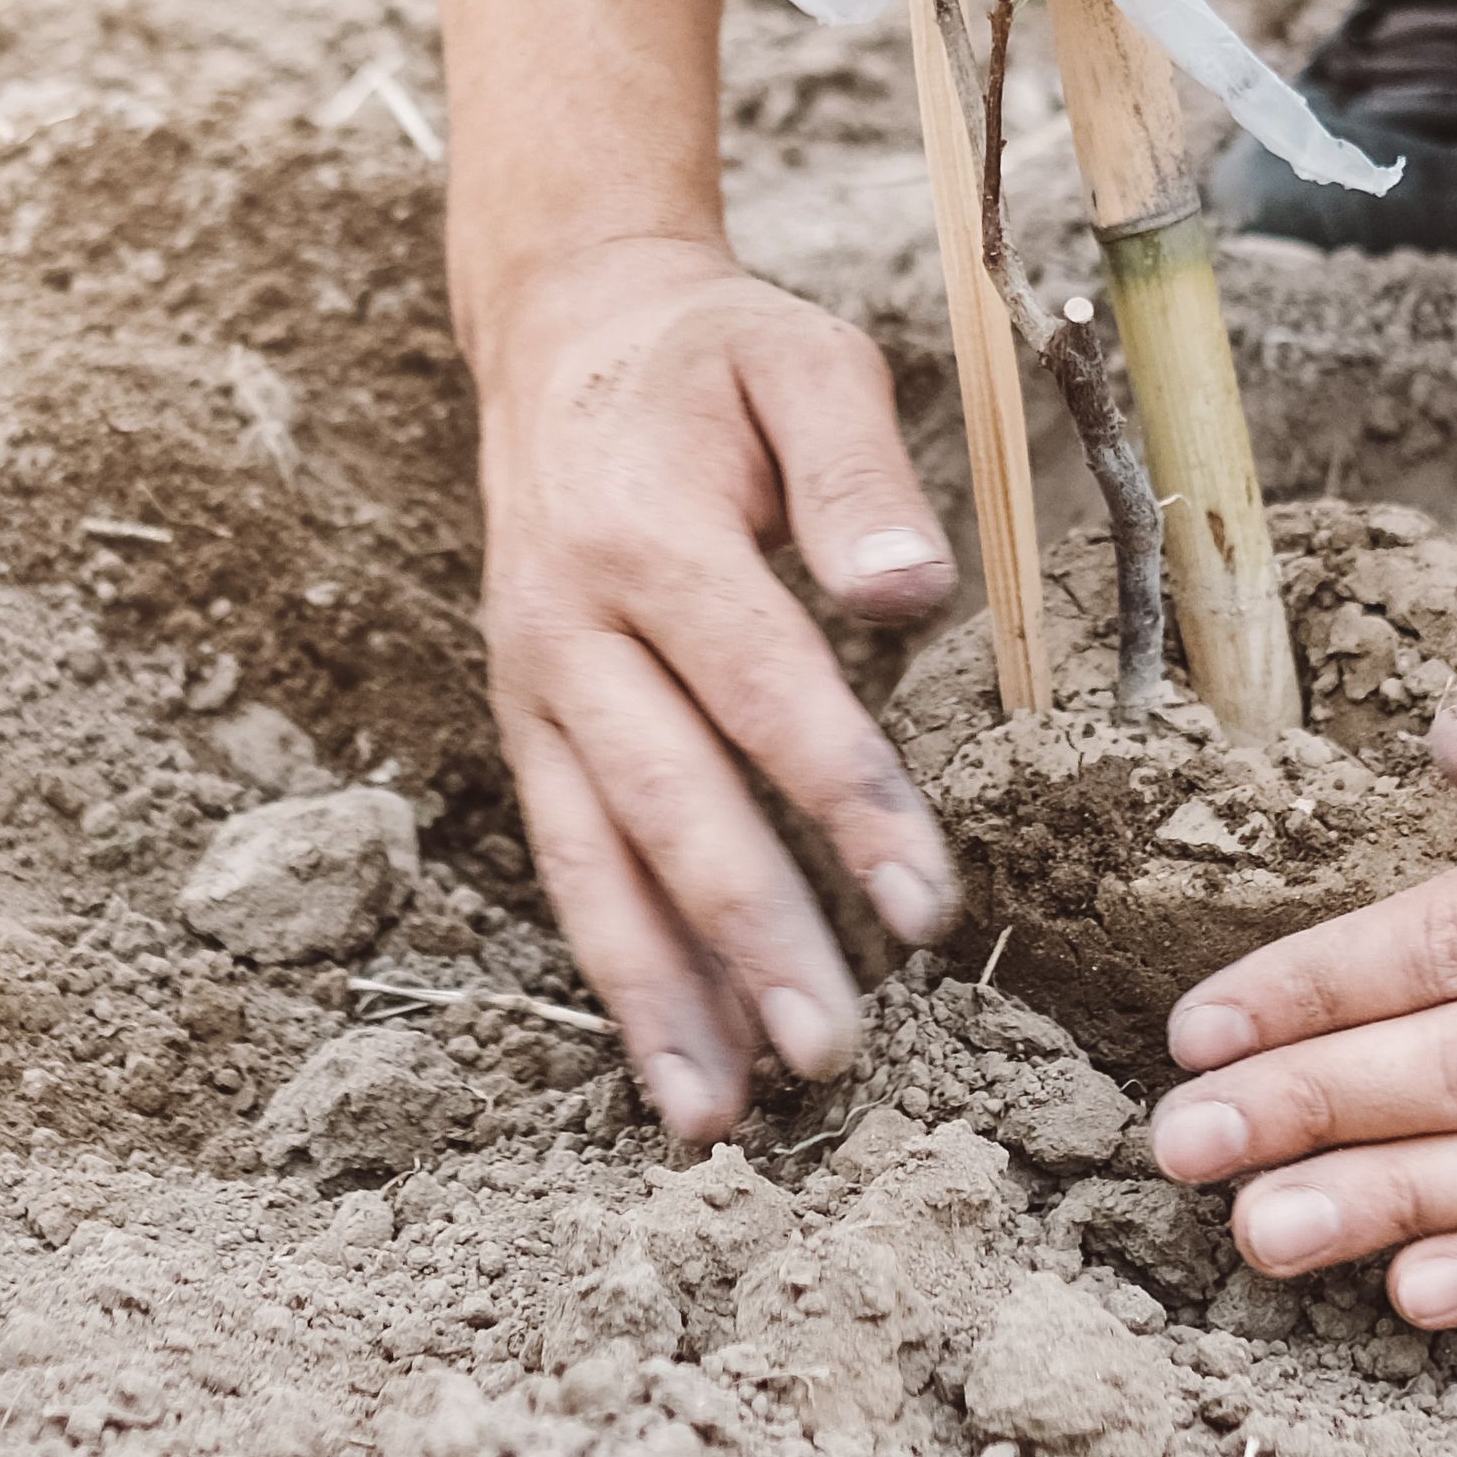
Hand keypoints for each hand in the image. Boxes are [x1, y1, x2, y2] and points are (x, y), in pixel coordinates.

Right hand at [466, 231, 964, 1144]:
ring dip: (657, 994)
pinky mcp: (528, 732)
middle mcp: (569, 629)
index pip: (760, 688)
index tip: (928, 906)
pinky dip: (620, 969)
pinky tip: (677, 1064)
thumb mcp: (802, 360)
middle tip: (833, 1050)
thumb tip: (909, 594)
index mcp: (647, 536)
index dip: (843, 798)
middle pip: (666, 801)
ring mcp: (534, 690)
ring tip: (719, 1117)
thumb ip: (858, 471)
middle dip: (749, 934)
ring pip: (593, 861)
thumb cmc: (713, 359)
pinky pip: (573, 863)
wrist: (561, 339)